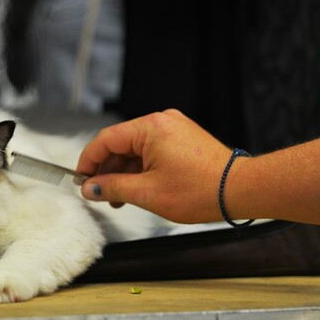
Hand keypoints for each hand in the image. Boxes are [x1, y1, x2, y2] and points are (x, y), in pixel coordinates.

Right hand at [77, 109, 234, 223]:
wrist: (240, 190)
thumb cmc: (202, 190)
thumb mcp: (148, 193)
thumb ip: (113, 187)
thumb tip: (91, 188)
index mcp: (151, 128)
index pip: (106, 140)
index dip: (89, 161)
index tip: (80, 179)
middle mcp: (162, 122)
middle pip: (120, 143)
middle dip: (107, 170)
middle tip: (98, 193)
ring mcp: (174, 130)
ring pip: (136, 149)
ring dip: (124, 172)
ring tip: (118, 198)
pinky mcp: (183, 140)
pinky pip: (152, 151)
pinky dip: (141, 169)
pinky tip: (136, 189)